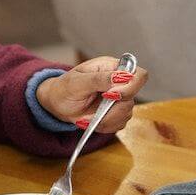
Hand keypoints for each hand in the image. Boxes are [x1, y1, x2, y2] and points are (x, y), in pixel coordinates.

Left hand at [36, 56, 150, 131]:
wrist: (57, 104)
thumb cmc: (64, 88)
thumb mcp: (77, 82)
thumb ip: (99, 79)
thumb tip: (121, 76)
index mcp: (112, 68)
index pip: (138, 75)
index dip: (131, 87)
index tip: (111, 95)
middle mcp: (119, 83)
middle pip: (133, 98)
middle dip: (113, 110)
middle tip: (95, 113)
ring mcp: (119, 99)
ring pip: (127, 114)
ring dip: (107, 120)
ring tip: (88, 118)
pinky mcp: (115, 114)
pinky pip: (119, 124)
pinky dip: (105, 126)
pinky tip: (92, 121)